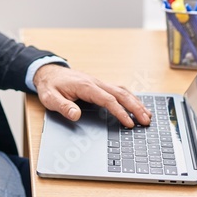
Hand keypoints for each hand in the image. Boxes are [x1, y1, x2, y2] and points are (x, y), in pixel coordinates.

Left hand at [33, 64, 150, 128]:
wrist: (49, 72)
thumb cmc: (51, 86)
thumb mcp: (51, 98)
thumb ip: (63, 107)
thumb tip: (75, 115)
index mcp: (86, 87)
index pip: (108, 100)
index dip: (120, 112)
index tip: (129, 124)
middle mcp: (96, 83)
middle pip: (121, 94)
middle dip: (135, 107)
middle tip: (147, 120)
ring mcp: (99, 83)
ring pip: (122, 91)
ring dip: (136, 102)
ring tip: (147, 115)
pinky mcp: (99, 85)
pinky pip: (118, 90)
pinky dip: (130, 97)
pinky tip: (136, 105)